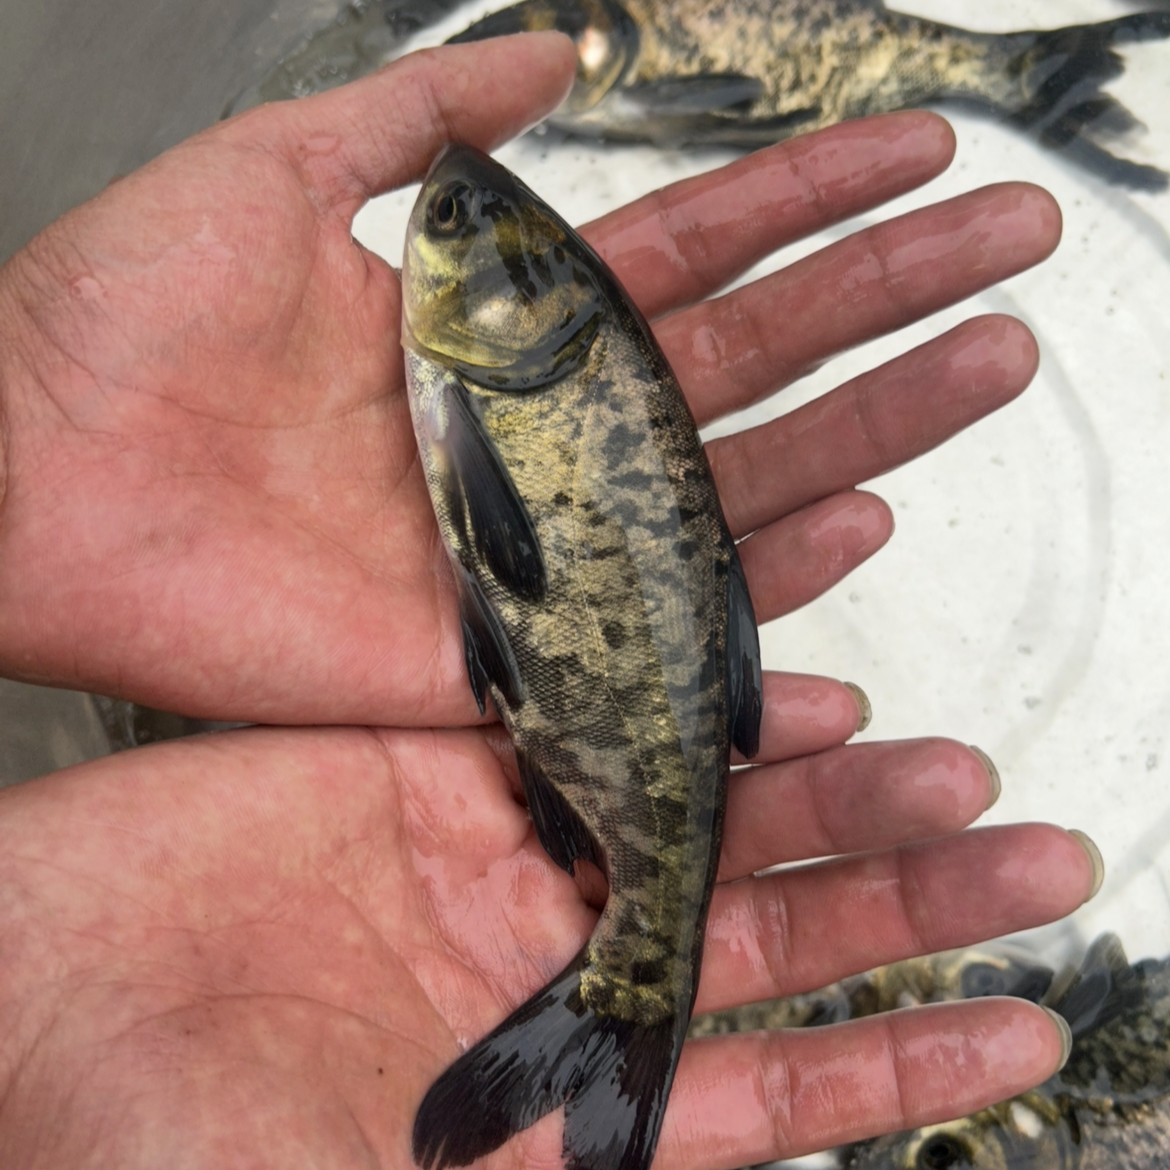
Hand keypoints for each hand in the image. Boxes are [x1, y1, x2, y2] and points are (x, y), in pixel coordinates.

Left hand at [0, 35, 1057, 727]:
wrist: (28, 479)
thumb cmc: (120, 323)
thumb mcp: (277, 172)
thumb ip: (419, 124)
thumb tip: (548, 52)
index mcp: (499, 325)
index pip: (691, 251)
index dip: (807, 198)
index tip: (919, 150)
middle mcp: (541, 435)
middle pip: (747, 359)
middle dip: (885, 298)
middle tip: (1011, 250)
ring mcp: (534, 543)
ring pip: (734, 480)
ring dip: (868, 424)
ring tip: (988, 364)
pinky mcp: (500, 644)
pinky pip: (655, 618)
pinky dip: (761, 589)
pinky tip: (864, 535)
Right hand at [0, 718, 1094, 1167]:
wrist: (24, 980)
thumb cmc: (144, 1135)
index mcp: (549, 1103)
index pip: (771, 1084)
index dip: (899, 1060)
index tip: (1020, 1024)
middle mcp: (549, 968)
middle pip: (764, 929)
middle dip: (899, 896)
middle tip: (1025, 849)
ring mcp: (500, 859)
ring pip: (702, 815)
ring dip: (823, 793)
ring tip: (941, 762)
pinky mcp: (440, 765)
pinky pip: (595, 728)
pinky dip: (688, 706)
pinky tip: (781, 685)